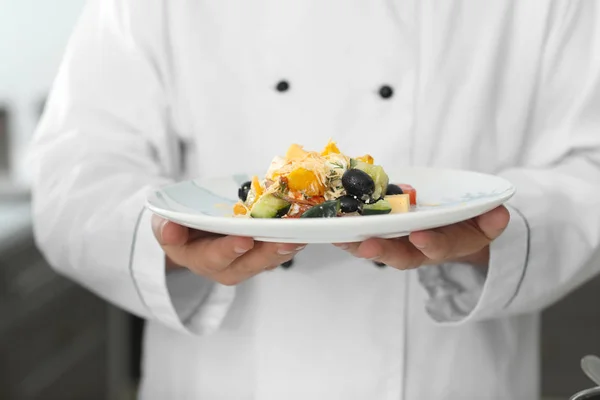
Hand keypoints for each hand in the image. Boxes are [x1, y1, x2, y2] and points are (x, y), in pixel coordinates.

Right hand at [151, 215, 305, 284]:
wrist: (189, 231)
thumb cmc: (178, 226)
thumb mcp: (164, 224)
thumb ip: (166, 228)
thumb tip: (169, 230)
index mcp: (198, 259)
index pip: (213, 258)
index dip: (228, 250)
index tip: (244, 241)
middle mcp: (224, 266)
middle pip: (248, 264)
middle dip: (267, 253)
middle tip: (286, 240)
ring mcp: (245, 261)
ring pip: (267, 261)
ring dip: (285, 249)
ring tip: (301, 236)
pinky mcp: (260, 253)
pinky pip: (276, 251)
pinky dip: (290, 241)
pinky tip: (304, 230)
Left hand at [334, 206, 509, 269]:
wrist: (455, 231)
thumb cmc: (467, 223)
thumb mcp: (485, 223)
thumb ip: (492, 221)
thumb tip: (499, 214)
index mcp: (446, 246)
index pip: (439, 248)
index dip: (431, 244)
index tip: (420, 236)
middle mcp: (420, 250)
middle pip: (401, 256)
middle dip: (384, 251)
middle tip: (366, 243)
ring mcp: (400, 244)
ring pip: (378, 247)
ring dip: (357, 242)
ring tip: (338, 234)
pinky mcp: (381, 236)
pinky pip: (362, 237)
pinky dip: (345, 235)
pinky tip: (329, 228)